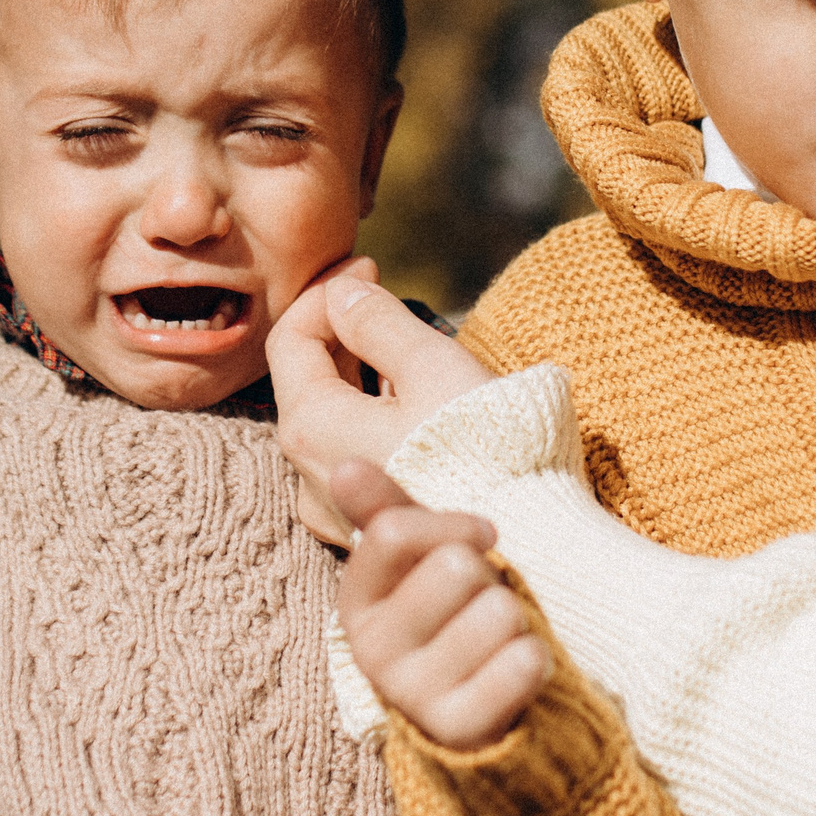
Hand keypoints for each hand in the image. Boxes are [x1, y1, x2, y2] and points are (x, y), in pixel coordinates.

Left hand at [268, 258, 493, 543]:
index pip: (291, 338)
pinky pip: (358, 456)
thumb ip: (379, 323)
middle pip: (308, 380)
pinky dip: (377, 416)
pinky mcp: (369, 529)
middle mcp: (308, 474)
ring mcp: (336, 508)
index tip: (371, 267)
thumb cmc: (481, 453)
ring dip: (363, 373)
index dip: (326, 291)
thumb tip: (342, 293)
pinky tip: (419, 404)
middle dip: (343, 330)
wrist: (525, 548)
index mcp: (311, 428)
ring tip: (409, 346)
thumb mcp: (432, 368)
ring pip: (334, 420)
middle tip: (384, 293)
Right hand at [328, 459, 553, 750]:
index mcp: (355, 603)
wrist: (485, 701)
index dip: (454, 525)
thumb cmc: (452, 612)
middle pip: (455, 567)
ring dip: (515, 618)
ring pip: (498, 611)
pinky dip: (534, 657)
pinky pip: (522, 664)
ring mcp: (412, 695)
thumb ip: (384, 511)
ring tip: (496, 639)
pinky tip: (515, 669)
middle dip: (488, 575)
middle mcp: (371, 651)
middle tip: (480, 604)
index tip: (482, 538)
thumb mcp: (418, 560)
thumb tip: (346, 466)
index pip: (393, 532)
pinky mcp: (460, 730)